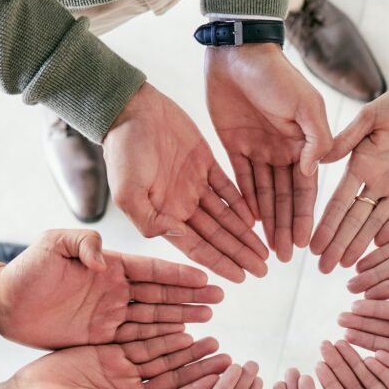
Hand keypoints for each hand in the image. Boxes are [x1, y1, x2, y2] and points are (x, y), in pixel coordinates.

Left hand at [0, 230, 224, 348]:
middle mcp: (116, 290)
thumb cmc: (25, 270)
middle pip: (161, 294)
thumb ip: (81, 244)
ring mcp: (111, 314)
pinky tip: (180, 341)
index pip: (153, 270)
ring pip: (154, 317)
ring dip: (181, 317)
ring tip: (208, 320)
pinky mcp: (101, 336)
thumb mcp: (52, 245)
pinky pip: (136, 338)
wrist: (2, 304)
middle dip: (190, 296)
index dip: (179, 274)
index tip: (206, 277)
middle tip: (220, 299)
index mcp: (111, 266)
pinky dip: (159, 339)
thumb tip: (105, 258)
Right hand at [11, 335, 230, 388]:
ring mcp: (122, 372)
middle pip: (175, 378)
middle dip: (202, 368)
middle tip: (229, 358)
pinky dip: (161, 333)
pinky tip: (183, 326)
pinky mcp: (109, 352)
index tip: (223, 381)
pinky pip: (140, 339)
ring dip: (188, 349)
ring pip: (162, 357)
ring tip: (214, 339)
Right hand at [104, 82, 268, 281]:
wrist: (129, 110)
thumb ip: (150, 221)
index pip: (198, 248)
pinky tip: (257, 218)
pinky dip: (243, 203)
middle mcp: (181, 205)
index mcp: (163, 216)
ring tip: (265, 251)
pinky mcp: (205, 162)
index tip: (242, 278)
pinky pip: (229, 188)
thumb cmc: (122, 152)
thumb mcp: (127, 193)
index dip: (220, 263)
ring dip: (245, 234)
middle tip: (263, 269)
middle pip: (217, 236)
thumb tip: (180, 237)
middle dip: (240, 254)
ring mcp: (194, 184)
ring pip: (226, 216)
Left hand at [206, 45, 331, 261]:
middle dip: (285, 227)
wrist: (238, 51)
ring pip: (263, 193)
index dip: (305, 216)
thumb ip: (315, 138)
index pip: (306, 188)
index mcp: (304, 142)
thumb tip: (315, 172)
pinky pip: (240, 180)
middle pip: (285, 197)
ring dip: (266, 221)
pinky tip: (246, 225)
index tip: (306, 244)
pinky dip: (244, 202)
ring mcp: (258, 149)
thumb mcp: (304, 104)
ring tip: (266, 249)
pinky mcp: (234, 144)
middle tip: (283, 257)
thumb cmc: (276, 74)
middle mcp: (283, 150)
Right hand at [310, 62, 388, 272]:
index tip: (312, 246)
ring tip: (346, 266)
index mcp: (361, 164)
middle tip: (324, 269)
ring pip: (378, 222)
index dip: (326, 226)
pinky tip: (381, 248)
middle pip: (355, 220)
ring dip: (362, 244)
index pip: (339, 203)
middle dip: (339, 244)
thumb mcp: (371, 116)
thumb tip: (319, 160)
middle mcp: (377, 180)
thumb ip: (347, 139)